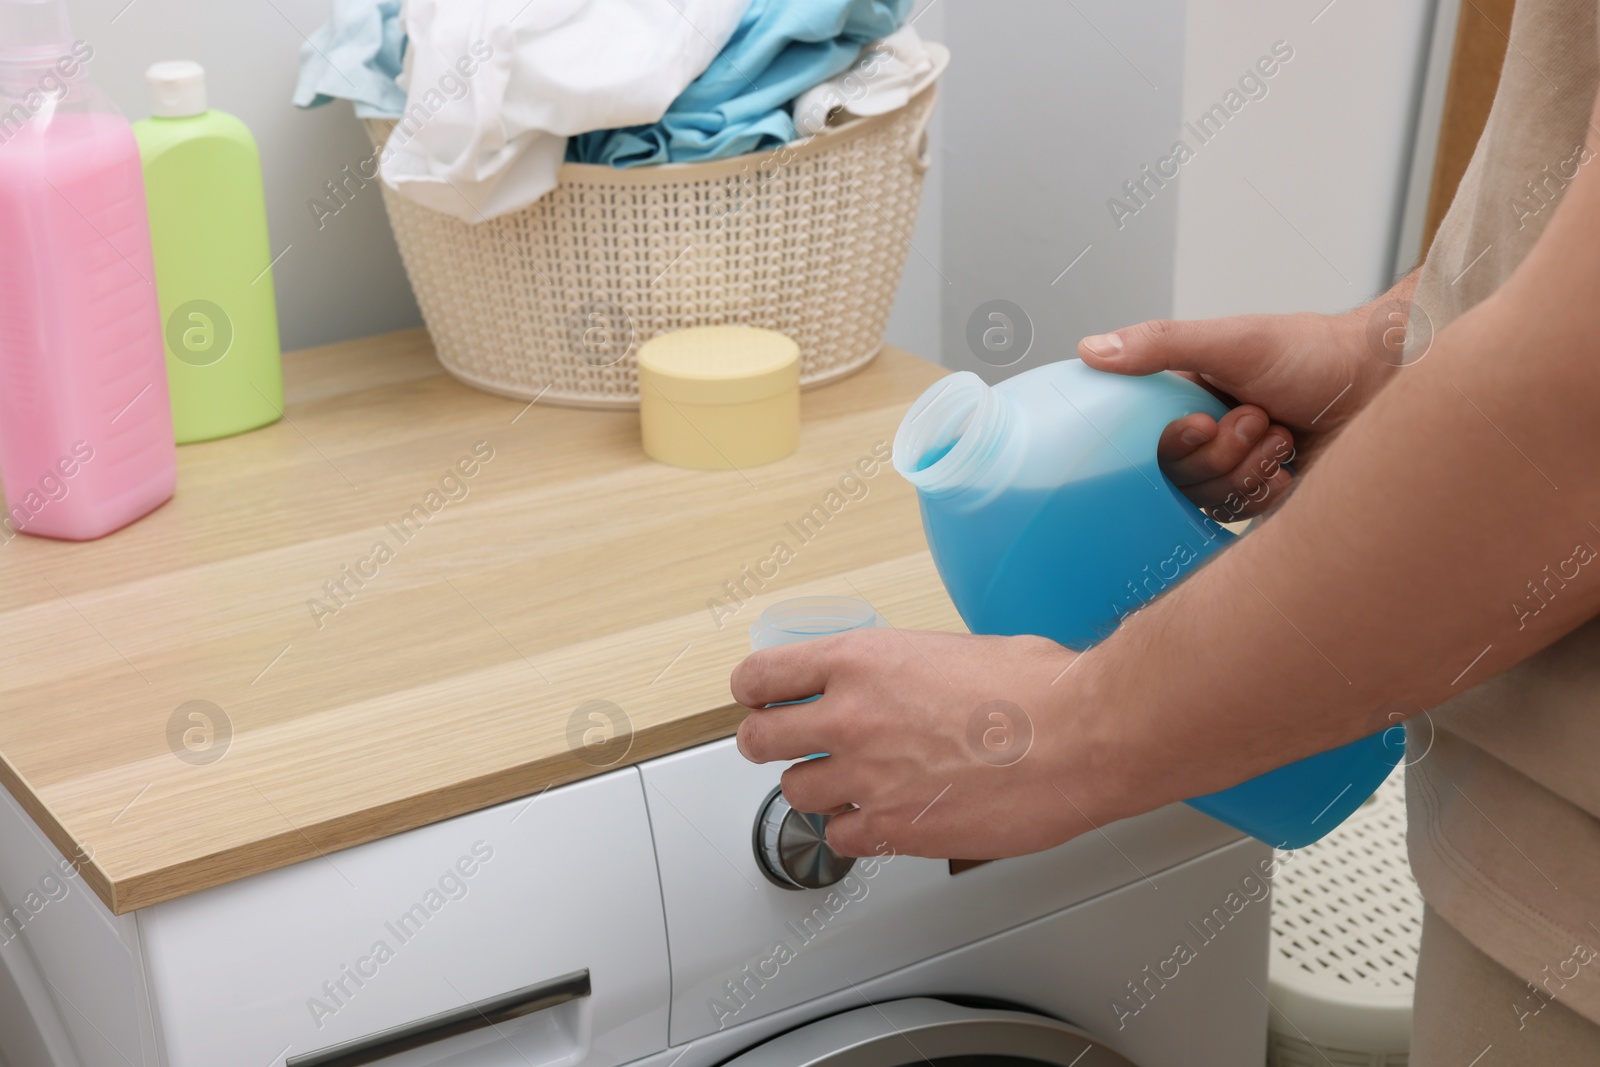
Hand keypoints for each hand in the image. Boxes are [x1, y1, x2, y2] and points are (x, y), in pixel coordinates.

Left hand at [732, 627, 1122, 858]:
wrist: (1081, 737)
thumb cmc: (1038, 690)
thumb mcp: (949, 649)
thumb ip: (901, 670)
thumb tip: (893, 684)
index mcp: (861, 660)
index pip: (762, 676)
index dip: (755, 690)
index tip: (759, 698)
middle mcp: (850, 717)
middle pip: (759, 739)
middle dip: (765, 742)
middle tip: (778, 745)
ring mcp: (867, 777)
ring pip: (795, 794)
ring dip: (815, 790)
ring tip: (846, 783)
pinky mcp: (893, 829)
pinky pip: (840, 839)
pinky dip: (853, 831)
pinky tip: (879, 818)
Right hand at [1077, 308, 1392, 520]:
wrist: (1385, 383)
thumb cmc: (1316, 353)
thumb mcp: (1232, 340)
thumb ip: (1161, 344)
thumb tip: (1091, 349)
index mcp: (1186, 398)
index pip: (1146, 442)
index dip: (1174, 442)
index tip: (1203, 422)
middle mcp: (1206, 435)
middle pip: (1179, 478)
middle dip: (1224, 451)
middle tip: (1258, 417)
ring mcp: (1235, 468)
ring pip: (1211, 499)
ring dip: (1251, 466)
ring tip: (1281, 433)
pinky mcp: (1265, 498)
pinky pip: (1244, 515)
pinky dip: (1271, 488)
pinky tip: (1293, 462)